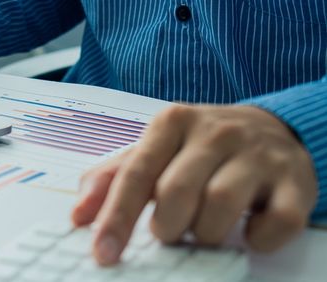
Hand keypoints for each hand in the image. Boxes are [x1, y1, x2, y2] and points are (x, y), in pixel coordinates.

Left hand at [71, 104, 316, 264]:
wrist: (270, 127)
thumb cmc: (199, 147)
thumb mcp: (153, 150)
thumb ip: (112, 178)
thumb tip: (79, 216)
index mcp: (172, 122)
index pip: (137, 174)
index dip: (117, 217)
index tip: (103, 253)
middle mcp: (215, 132)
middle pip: (176, 193)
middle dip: (165, 227)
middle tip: (168, 232)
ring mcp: (258, 154)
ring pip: (221, 208)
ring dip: (205, 234)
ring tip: (203, 229)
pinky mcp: (295, 180)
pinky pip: (276, 224)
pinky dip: (258, 241)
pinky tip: (247, 233)